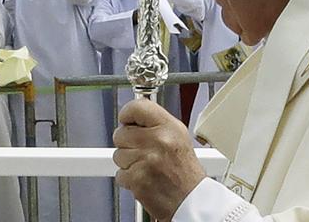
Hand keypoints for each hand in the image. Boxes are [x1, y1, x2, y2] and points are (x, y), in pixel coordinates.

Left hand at [113, 99, 206, 219]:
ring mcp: (146, 160)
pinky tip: (144, 178)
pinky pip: (119, 174)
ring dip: (128, 162)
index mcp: (169, 127)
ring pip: (118, 155)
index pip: (137, 108)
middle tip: (143, 151)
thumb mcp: (178, 136)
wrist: (190, 199)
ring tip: (146, 166)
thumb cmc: (185, 171)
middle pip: (121, 133)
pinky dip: (128, 178)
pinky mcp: (137, 179)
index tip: (127, 120)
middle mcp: (158, 141)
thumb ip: (156, 123)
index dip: (127, 114)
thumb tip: (133, 116)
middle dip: (127, 144)